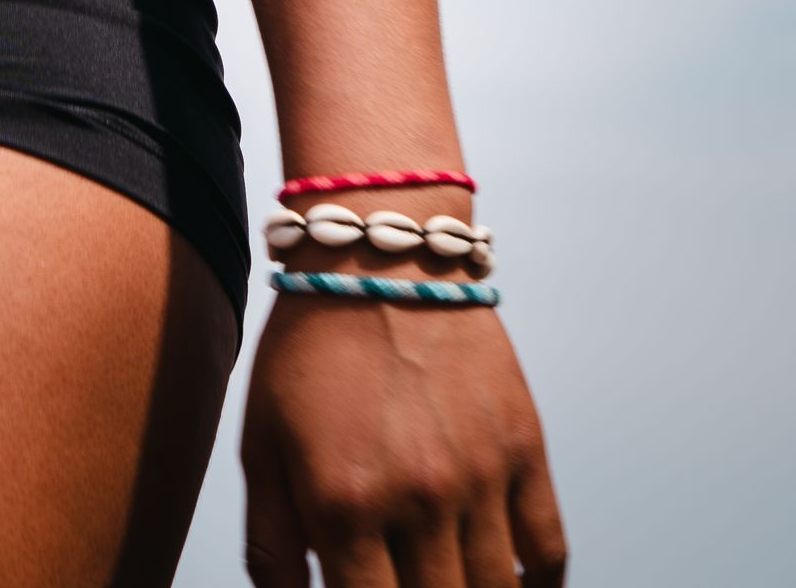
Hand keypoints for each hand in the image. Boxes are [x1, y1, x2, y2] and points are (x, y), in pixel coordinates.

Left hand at [242, 292, 565, 584]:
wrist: (379, 255)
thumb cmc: (309, 349)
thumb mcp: (262, 442)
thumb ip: (272, 546)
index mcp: (344, 503)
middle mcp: (418, 498)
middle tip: (405, 581)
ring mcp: (480, 476)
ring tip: (448, 581)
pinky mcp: (525, 449)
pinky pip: (547, 553)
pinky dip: (535, 586)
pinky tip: (510, 585)